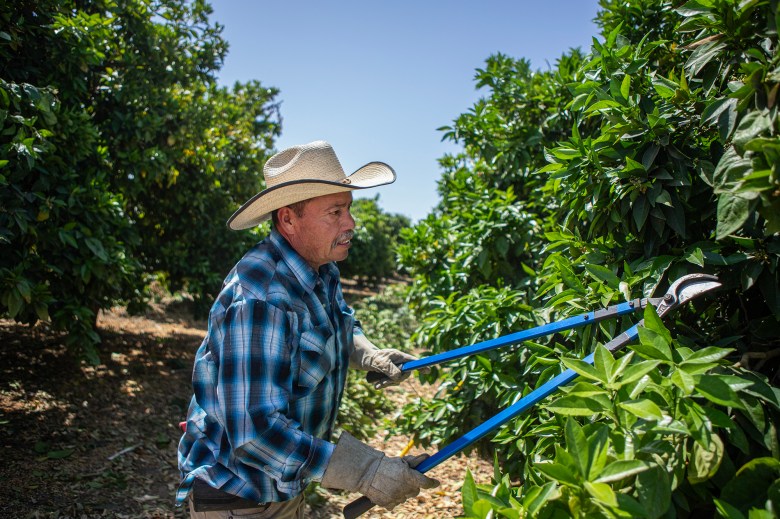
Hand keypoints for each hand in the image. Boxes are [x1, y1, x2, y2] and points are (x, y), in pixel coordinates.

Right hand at [321, 432, 439, 510]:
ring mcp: (396, 497)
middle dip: (413, 486)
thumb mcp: (401, 461)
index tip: (436, 482)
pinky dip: (393, 498)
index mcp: (409, 476)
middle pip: (416, 491)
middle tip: (406, 480)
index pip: (426, 482)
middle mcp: (404, 488)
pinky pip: (395, 503)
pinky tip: (387, 490)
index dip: (432, 482)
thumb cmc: (386, 464)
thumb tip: (428, 457)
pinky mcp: (388, 504)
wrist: (367, 472)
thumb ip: (415, 462)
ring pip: (405, 497)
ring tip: (392, 483)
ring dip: (402, 492)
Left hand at [350, 333, 419, 387]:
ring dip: (386, 383)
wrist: (360, 359)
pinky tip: (376, 385)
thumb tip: (399, 377)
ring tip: (377, 384)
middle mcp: (398, 362)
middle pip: (404, 374)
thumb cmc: (371, 358)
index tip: (428, 370)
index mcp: (398, 356)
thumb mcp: (381, 364)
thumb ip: (391, 370)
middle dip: (394, 380)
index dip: (421, 366)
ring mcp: (393, 368)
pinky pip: (390, 382)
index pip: (413, 361)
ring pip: (396, 379)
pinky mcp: (388, 373)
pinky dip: (383, 384)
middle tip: (382, 383)